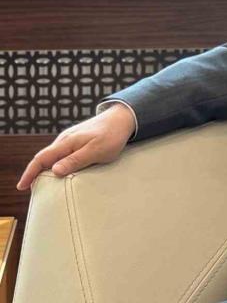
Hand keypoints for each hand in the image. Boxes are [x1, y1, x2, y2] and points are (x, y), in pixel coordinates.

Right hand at [16, 102, 135, 190]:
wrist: (123, 118)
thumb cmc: (112, 135)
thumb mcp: (96, 151)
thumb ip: (76, 160)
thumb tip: (55, 171)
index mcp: (67, 143)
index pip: (41, 159)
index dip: (30, 173)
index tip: (22, 186)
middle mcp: (65, 140)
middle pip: (44, 158)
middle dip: (35, 173)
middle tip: (31, 189)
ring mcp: (71, 139)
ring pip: (53, 156)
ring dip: (46, 168)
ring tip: (43, 183)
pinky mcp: (78, 140)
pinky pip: (62, 153)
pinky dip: (56, 163)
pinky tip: (60, 170)